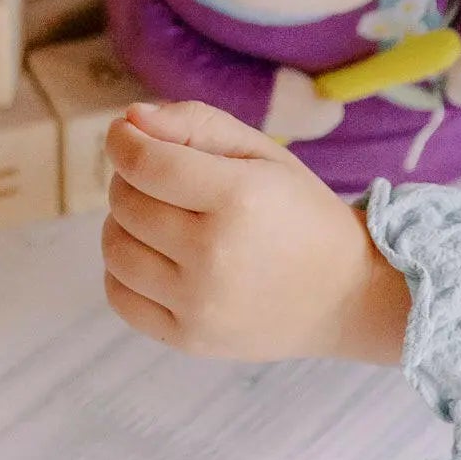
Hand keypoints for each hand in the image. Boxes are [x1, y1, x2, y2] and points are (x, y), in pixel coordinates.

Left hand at [102, 101, 409, 363]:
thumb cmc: (299, 212)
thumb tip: (131, 119)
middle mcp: (215, 255)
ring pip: (114, 249)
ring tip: (157, 218)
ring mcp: (200, 305)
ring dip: (123, 224)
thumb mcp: (261, 152)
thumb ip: (194, 123)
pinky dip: (123, 271)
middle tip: (158, 179)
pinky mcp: (190, 340)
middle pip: (126, 203)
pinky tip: (154, 257)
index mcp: (238, 199)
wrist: (346, 295)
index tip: (124, 134)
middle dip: (130, 179)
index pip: (145, 163)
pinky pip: (120, 297)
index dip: (123, 141)